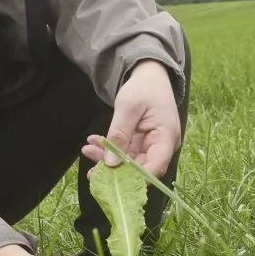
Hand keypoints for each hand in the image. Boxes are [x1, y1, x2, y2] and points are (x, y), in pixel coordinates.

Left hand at [82, 60, 179, 177]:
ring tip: (88, 149)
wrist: (148, 76)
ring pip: (129, 163)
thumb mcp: (128, 107)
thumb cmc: (143, 87)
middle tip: (91, 165)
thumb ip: (119, 134)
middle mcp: (162, 147)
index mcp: (166, 137)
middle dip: (115, 169)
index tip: (112, 179)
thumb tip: (111, 164)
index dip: (135, 178)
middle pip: (141, 169)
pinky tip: (94, 143)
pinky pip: (125, 154)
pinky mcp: (141, 144)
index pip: (155, 167)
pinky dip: (109, 150)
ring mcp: (151, 147)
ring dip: (108, 159)